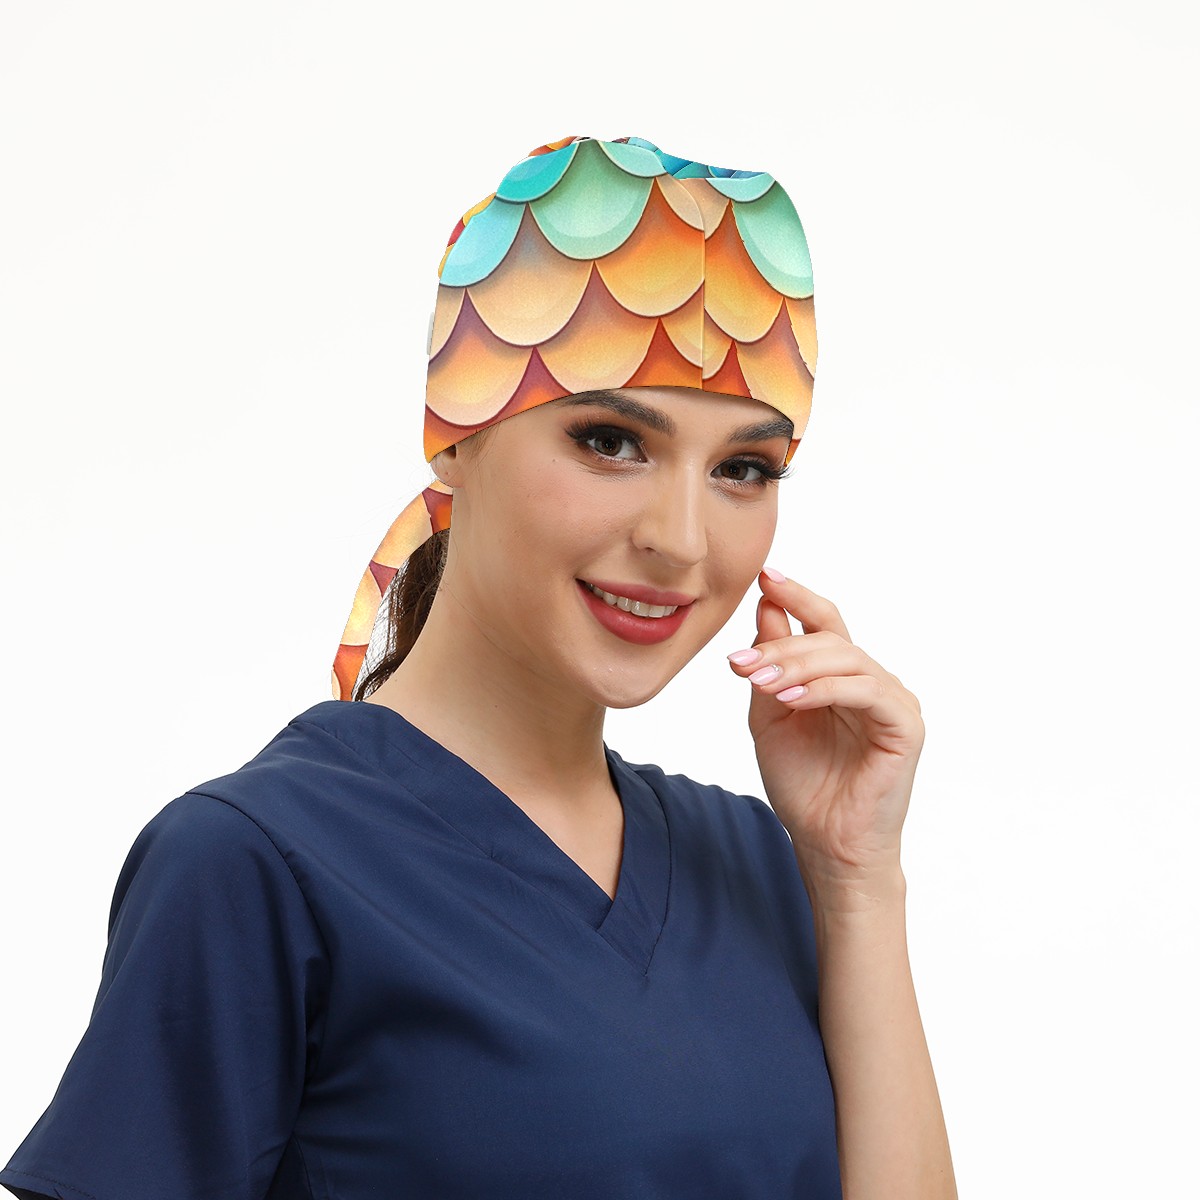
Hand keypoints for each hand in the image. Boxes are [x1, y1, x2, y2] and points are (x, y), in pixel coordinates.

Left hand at [726, 567, 924, 893]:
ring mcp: (892, 701)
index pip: (823, 621)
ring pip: (845, 659)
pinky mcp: (905, 726)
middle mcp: (871, 681)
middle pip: (829, 638)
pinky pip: (865, 692)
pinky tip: (791, 700)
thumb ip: (770, 666)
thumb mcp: (771, 715)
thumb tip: (765, 608)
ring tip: (758, 681)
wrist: (825, 844)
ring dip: (797, 665)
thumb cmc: (803, 785)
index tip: (764, 575)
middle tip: (740, 662)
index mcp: (841, 677)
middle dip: (781, 644)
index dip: (796, 595)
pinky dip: (825, 690)